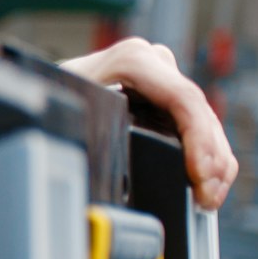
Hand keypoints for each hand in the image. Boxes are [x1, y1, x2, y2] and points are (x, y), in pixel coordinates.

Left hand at [60, 37, 238, 210]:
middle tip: (208, 198)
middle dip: (210, 160)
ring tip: (210, 198)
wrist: (43, 84)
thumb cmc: (48, 95)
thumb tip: (98, 166)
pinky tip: (208, 183)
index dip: (199, 141)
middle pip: (201, 113)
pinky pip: (198, 125)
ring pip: (206, 121)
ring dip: (215, 162)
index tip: (199, 176)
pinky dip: (208, 156)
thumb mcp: (62, 107)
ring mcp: (163, 78)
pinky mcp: (167, 96)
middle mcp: (154, 64)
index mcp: (133, 61)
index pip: (184, 99)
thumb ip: (84, 124)